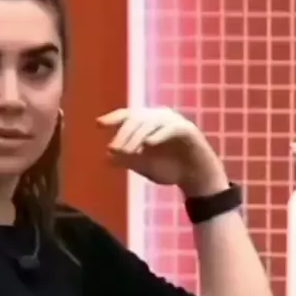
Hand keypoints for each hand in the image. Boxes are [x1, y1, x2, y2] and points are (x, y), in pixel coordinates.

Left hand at [96, 107, 228, 195]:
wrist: (196, 179)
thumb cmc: (170, 169)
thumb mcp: (144, 166)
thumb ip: (127, 160)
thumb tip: (107, 157)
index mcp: (148, 123)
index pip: (128, 115)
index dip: (113, 118)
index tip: (99, 124)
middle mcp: (160, 118)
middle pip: (137, 118)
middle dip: (124, 134)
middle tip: (114, 149)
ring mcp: (175, 122)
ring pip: (151, 122)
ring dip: (137, 136)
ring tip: (127, 151)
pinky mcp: (188, 130)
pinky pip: (172, 128)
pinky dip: (159, 134)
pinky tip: (149, 144)